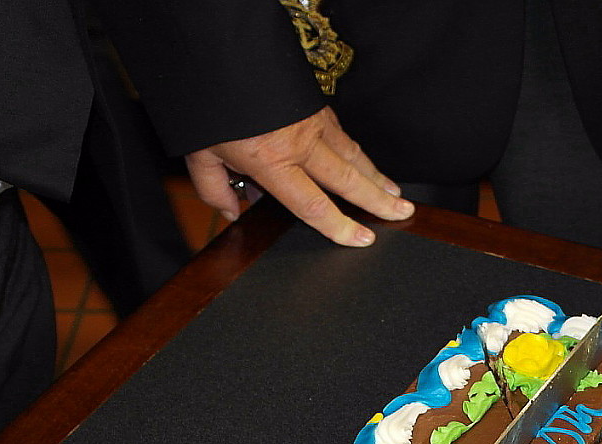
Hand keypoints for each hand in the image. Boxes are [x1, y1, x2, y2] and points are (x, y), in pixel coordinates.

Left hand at [185, 107, 413, 244]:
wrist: (216, 45)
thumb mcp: (199, 152)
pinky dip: (357, 152)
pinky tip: (365, 162)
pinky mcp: (312, 103)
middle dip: (378, 199)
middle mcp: (299, 143)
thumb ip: (215, 188)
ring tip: (394, 192)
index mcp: (272, 162)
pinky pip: (341, 134)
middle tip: (402, 212)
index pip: (313, 205)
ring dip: (376, 175)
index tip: (363, 239)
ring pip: (352, 154)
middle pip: (349, 180)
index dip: (340, 227)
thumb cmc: (206, 98)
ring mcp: (311, 121)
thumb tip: (231, 212)